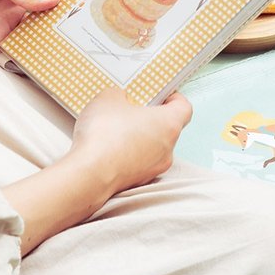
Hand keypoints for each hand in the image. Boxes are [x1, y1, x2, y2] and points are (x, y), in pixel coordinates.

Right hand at [3, 88, 192, 255]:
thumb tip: (120, 99)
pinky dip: (129, 155)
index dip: (174, 99)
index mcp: (169, 123)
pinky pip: (139, 162)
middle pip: (168, 128)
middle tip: (133, 110)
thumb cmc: (104, 134)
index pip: (184, 108)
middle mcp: (168, 147)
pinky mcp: (140, 180)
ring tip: (116, 131)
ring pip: (154, 147)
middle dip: (152, 118)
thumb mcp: (108, 98)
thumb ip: (120, 94)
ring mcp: (155, 167)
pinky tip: (110, 149)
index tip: (161, 95)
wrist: (89, 174)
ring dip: (140, 138)